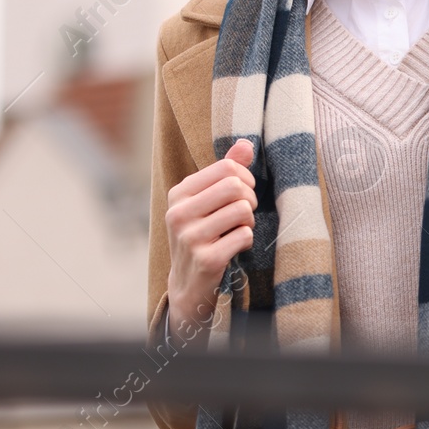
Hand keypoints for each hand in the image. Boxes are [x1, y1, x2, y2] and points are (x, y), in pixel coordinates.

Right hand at [165, 140, 256, 332]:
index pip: (226, 167)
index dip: (245, 177)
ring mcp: (190, 238)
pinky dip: (247, 240)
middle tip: (245, 212)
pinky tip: (235, 247)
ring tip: (239, 229)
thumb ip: (226, 171)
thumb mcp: (207, 201)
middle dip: (250, 199)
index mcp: (179, 194)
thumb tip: (246, 144)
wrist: (187, 285)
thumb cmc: (202, 234)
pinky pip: (245, 235)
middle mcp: (179, 214)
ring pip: (242, 210)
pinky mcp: (206, 259)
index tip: (242, 192)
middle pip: (236, 187)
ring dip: (249, 221)